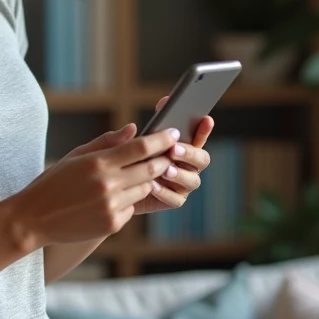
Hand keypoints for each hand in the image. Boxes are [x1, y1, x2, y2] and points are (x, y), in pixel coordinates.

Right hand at [11, 125, 181, 247]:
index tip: (174, 133)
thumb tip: (134, 130)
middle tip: (168, 154)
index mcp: (98, 163)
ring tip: (130, 178)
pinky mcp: (112, 224)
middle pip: (151, 169)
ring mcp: (112, 206)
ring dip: (144, 182)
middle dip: (163, 160)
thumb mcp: (76, 156)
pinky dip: (129, 201)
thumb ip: (108, 142)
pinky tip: (111, 200)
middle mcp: (108, 184)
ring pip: (145, 189)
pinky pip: (132, 208)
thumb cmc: (54, 182)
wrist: (34, 218)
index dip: (162, 139)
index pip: (141, 147)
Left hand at [131, 95, 212, 215]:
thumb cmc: (120, 162)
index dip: (203, 129)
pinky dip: (166, 192)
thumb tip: (132, 127)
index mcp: (179, 146)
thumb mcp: (119, 146)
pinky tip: (153, 186)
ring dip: (180, 174)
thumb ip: (125, 136)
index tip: (206, 119)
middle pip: (202, 159)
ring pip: (193, 180)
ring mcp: (182, 184)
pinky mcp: (172, 200)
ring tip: (165, 169)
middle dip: (190, 153)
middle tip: (174, 148)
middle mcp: (186, 165)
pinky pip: (176, 199)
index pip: (197, 136)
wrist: (112, 191)